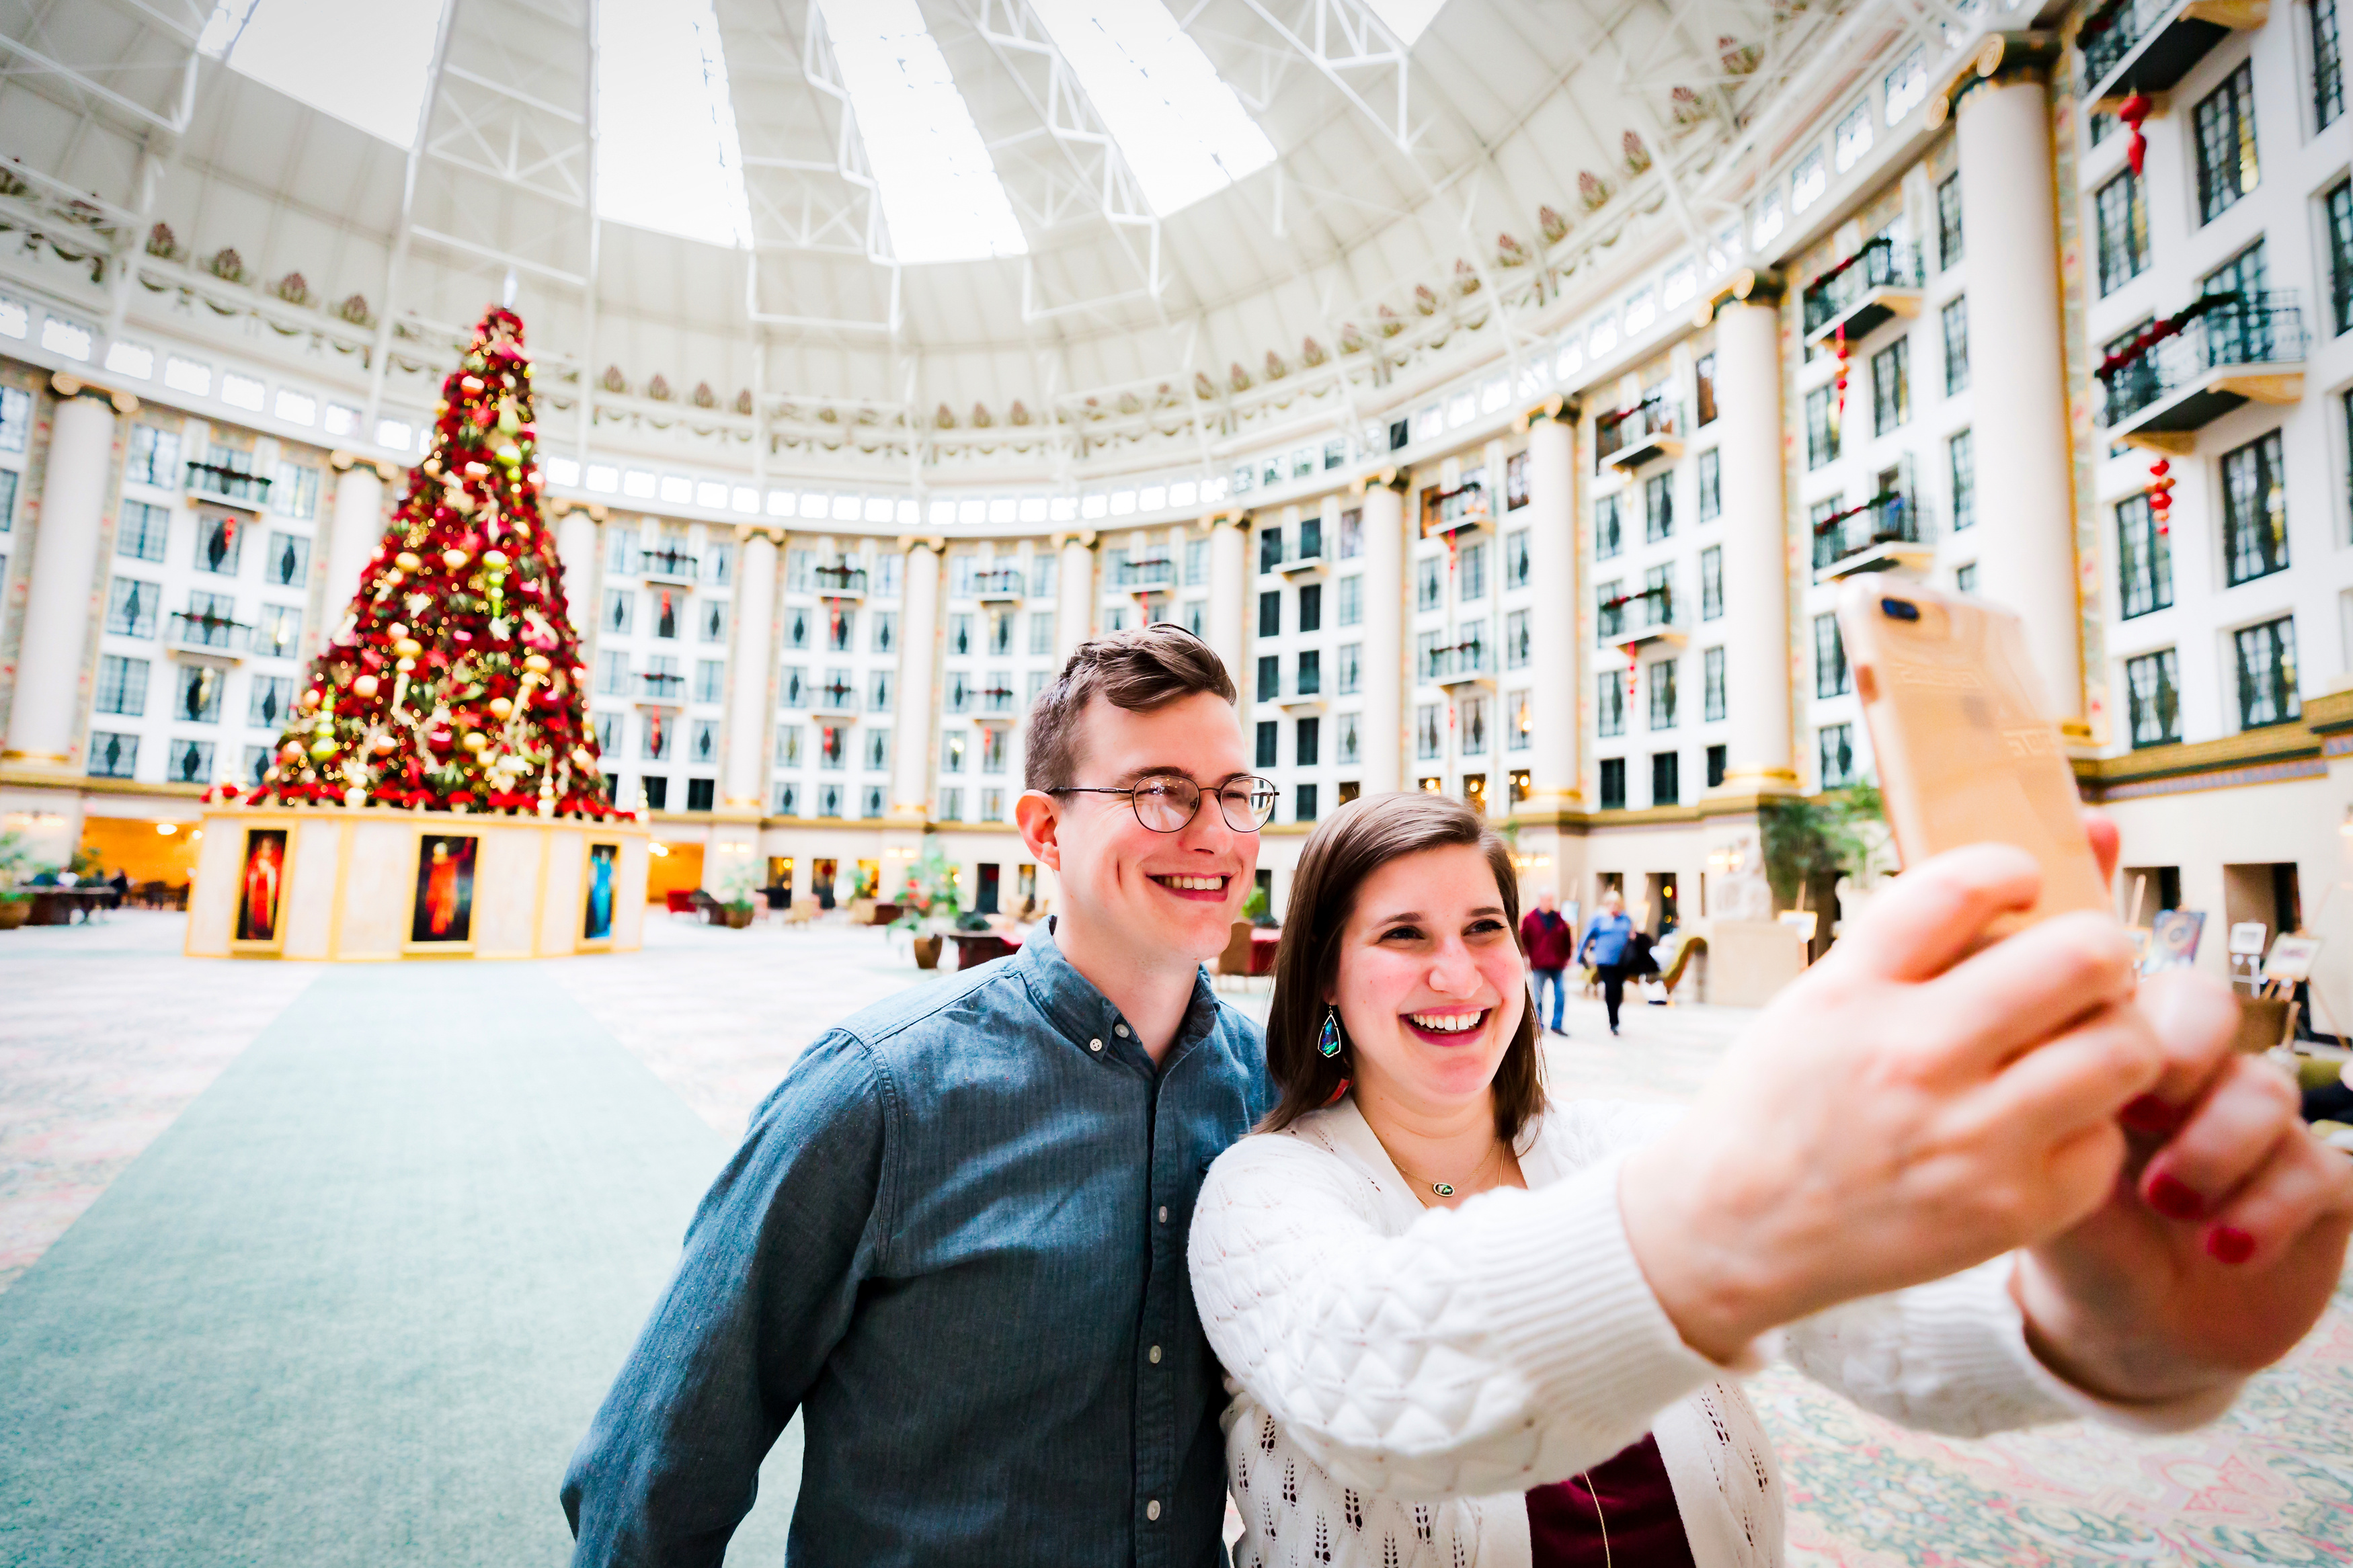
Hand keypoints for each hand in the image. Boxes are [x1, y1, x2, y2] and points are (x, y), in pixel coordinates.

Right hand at [1620, 843, 2162, 1361]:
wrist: (1737, 1228)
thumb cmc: (1786, 1099)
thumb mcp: (1819, 1000)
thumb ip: (1913, 938)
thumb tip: (2038, 863)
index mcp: (1853, 991)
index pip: (1965, 885)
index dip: (2015, 866)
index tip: (2023, 881)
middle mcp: (1911, 1057)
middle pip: (2080, 958)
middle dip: (2101, 948)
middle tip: (2086, 966)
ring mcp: (1966, 1139)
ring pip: (2124, 1051)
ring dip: (2118, 1035)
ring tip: (2082, 1043)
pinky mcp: (2007, 1210)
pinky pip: (2105, 1143)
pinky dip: (2086, 1128)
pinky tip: (2043, 1126)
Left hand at [2011, 821, 2352, 1401]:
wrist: (2119, 1333)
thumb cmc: (2068, 1240)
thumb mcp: (2020, 1173)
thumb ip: (2014, 1104)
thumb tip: (1993, 1036)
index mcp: (2107, 1053)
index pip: (2125, 977)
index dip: (2111, 997)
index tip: (2069, 1042)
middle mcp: (2186, 1075)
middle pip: (2206, 1002)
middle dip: (2179, 1045)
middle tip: (2144, 1103)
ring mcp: (2252, 1125)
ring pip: (2266, 1084)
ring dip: (2218, 1142)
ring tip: (2166, 1199)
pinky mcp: (2310, 1187)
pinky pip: (2320, 1166)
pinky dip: (2271, 1206)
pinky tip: (2223, 1246)